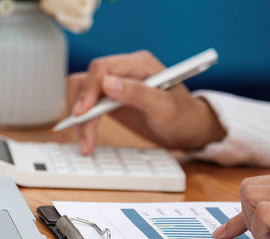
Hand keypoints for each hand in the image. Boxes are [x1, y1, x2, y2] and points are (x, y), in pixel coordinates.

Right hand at [66, 50, 225, 154]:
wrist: (188, 129)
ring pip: (82, 94)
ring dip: (80, 119)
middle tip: (84, 138)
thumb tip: (108, 83)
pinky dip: (84, 123)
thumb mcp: (165, 108)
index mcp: (139, 63)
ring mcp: (116, 84)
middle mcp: (124, 70)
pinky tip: (87, 139)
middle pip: (87, 81)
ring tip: (86, 144)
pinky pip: (88, 106)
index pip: (103, 68)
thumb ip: (138, 94)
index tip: (82, 113)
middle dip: (81, 110)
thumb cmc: (183, 117)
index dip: (88, 89)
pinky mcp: (110, 99)